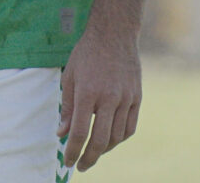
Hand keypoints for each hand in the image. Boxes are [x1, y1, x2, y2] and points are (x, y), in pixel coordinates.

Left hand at [58, 24, 141, 171]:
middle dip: (89, 158)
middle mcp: (109, 98)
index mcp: (88, 92)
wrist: (115, 33)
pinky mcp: (137, 97)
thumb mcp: (70, 76)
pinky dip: (120, 138)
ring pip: (117, 137)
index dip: (73, 151)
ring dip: (105, 149)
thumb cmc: (87, 53)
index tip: (68, 162)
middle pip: (100, 140)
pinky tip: (111, 140)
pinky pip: (130, 127)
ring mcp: (126, 98)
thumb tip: (62, 133)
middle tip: (81, 166)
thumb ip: (67, 107)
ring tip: (94, 152)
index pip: (80, 132)